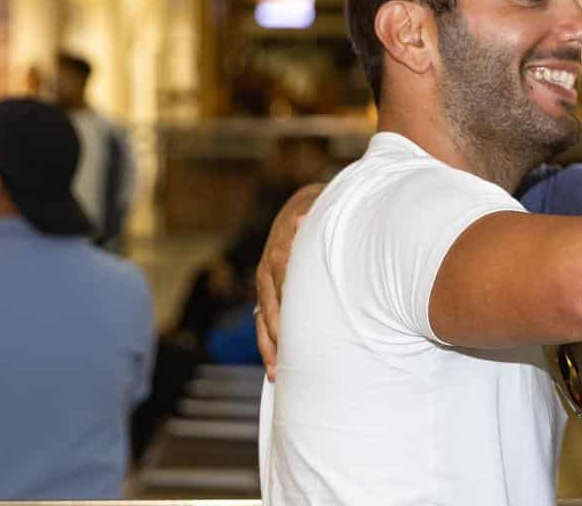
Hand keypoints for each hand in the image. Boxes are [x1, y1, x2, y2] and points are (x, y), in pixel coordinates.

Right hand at [255, 183, 324, 380]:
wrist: (301, 207)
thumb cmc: (319, 218)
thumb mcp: (317, 217)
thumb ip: (310, 223)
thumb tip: (301, 220)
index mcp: (281, 255)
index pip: (283, 292)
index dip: (288, 318)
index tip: (297, 341)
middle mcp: (269, 271)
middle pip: (271, 312)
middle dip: (278, 340)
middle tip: (288, 367)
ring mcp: (266, 281)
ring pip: (263, 320)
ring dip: (269, 347)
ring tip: (276, 373)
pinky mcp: (267, 289)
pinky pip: (262, 319)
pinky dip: (267, 341)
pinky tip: (273, 363)